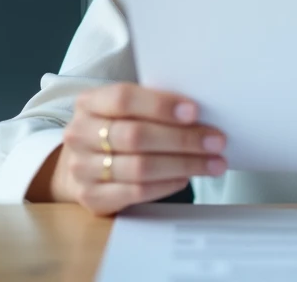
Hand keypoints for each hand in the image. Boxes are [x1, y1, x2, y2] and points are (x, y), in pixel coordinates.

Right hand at [38, 83, 227, 215]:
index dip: (161, 105)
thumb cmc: (115, 129)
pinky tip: (186, 177)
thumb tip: (199, 114)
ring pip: (140, 167)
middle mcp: (80, 134)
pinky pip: (137, 192)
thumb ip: (152, 106)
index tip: (194, 112)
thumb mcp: (125, 110)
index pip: (124, 99)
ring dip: (184, 165)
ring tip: (213, 163)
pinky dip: (167, 184)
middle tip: (216, 141)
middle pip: (136, 136)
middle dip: (183, 139)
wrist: (83, 163)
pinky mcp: (91, 197)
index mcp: (89, 103)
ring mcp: (82, 168)